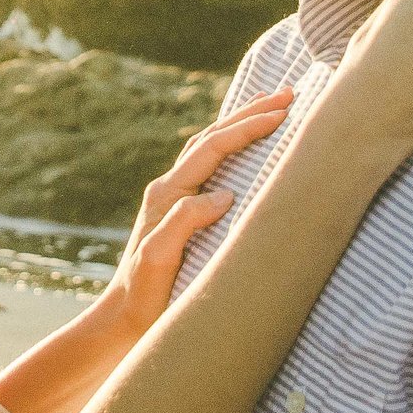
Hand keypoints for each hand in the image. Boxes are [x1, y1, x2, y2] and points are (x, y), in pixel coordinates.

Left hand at [100, 88, 293, 332]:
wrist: (124, 319)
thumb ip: (184, 221)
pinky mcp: (181, 212)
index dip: (247, 128)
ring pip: (211, 147)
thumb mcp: (159, 258)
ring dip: (241, 123)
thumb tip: (224, 194)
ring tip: (272, 105)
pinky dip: (233, 147)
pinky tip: (247, 147)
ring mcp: (174, 198)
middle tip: (288, 93)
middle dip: (250, 113)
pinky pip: (211, 167)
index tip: (283, 113)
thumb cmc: (144, 294)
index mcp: (167, 193)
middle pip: (213, 137)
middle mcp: (169, 188)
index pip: (213, 148)